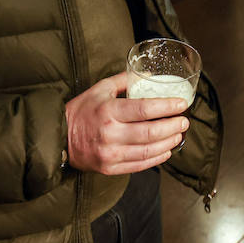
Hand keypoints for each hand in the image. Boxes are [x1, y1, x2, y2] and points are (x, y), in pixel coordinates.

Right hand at [63, 73, 188, 174]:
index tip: (181, 104)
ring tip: (178, 135)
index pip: (144, 109)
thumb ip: (125, 80)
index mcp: (108, 111)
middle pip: (150, 132)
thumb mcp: (100, 88)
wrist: (59, 138)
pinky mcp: (109, 168)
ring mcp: (110, 153)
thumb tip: (150, 74)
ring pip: (148, 151)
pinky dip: (156, 158)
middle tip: (184, 121)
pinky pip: (139, 165)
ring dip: (168, 143)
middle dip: (173, 126)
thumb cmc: (81, 111)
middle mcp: (110, 134)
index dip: (167, 107)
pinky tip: (166, 151)